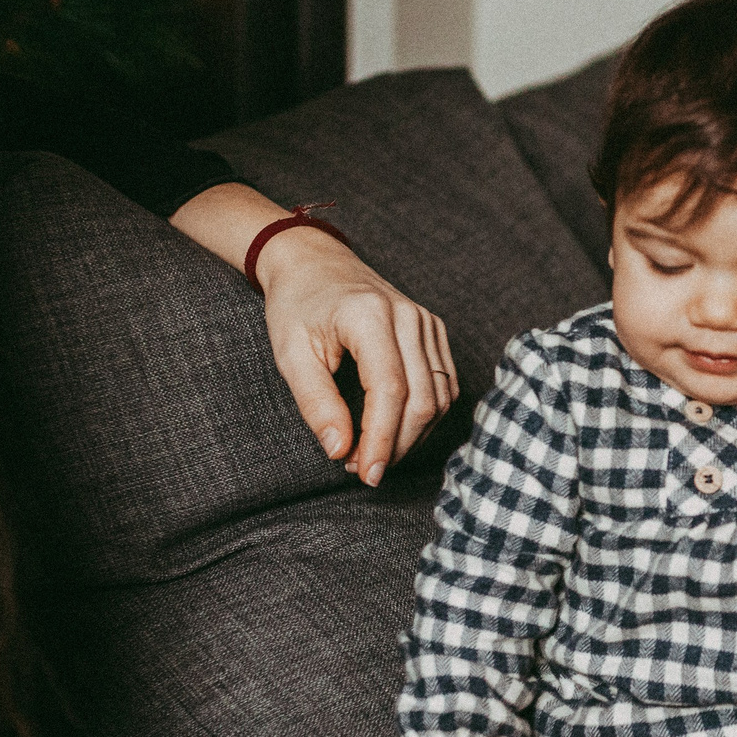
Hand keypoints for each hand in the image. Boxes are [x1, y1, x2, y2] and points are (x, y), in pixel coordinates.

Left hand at [254, 227, 458, 486]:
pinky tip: (396, 431)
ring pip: (440, 397)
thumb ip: (316, 403)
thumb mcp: (291, 354)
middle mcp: (408, 316)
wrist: (314, 262)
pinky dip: (425, 417)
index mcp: (370, 315)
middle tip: (362, 468)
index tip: (366, 473)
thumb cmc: (297, 306)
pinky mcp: (434, 331)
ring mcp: (427, 322)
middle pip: (422, 398)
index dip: (382, 439)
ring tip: (375, 452)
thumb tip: (340, 450)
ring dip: (412, 436)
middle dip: (396, 444)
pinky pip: (445, 385)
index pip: (390, 389)